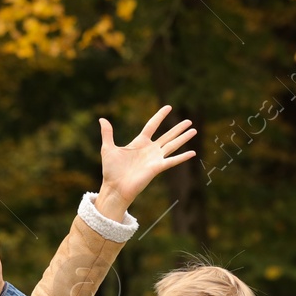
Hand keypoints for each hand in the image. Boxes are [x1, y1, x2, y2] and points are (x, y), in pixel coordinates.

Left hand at [95, 105, 197, 220]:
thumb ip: (107, 133)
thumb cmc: (110, 171)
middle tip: (189, 121)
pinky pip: (172, 161)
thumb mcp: (107, 148)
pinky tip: (193, 152)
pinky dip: (182, 157)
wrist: (114, 188)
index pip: (152, 125)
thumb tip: (102, 119)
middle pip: (167, 135)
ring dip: (183, 138)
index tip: (168, 107)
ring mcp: (154, 159)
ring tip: (194, 130)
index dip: (160, 116)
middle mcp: (149, 150)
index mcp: (139, 143)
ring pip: (172, 145)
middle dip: (178, 128)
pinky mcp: (157, 168)